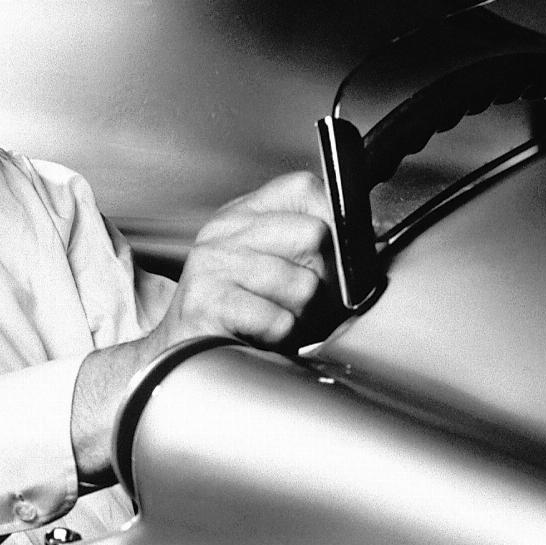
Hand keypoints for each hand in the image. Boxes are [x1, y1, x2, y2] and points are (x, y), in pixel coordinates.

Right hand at [151, 171, 331, 351]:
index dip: (334, 220)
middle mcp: (224, 233)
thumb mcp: (273, 268)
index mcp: (241, 216)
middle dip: (323, 278)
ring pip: (304, 283)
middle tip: (302, 300)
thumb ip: (312, 247)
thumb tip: (364, 242)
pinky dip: (280, 337)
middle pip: (314, 233)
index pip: (304, 188)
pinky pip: (280, 320)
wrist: (181, 356)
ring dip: (301, 315)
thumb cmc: (239, 318)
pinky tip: (260, 335)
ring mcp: (212, 264)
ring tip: (277, 319)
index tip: (335, 252)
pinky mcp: (208, 302)